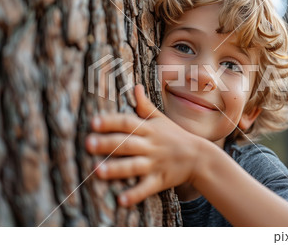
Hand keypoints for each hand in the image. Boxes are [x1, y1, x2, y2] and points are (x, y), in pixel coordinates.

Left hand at [86, 84, 202, 206]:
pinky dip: (134, 194)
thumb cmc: (176, 136)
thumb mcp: (161, 119)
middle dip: (107, 144)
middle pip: (127, 143)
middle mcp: (151, 146)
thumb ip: (145, 105)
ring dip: (116, 169)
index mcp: (149, 129)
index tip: (93, 122)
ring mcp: (155, 164)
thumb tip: (135, 86)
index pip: (128, 123)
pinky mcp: (160, 180)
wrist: (200, 158)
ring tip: (97, 171)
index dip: (111, 122)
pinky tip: (121, 201)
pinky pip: (146, 188)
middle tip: (88, 144)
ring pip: (134, 166)